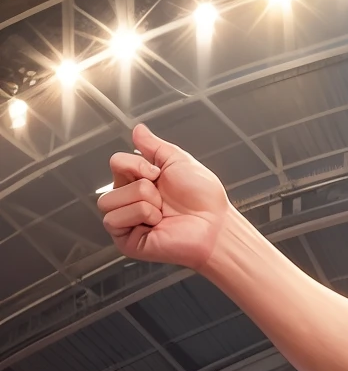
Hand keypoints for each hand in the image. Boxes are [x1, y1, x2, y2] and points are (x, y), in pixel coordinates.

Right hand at [99, 124, 236, 270]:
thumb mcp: (179, 161)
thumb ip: (154, 145)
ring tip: (162, 211)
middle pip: (111, 182)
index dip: (136, 165)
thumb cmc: (205, 199)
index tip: (158, 173)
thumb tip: (138, 129)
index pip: (117, 162)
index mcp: (142, 181)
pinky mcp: (127, 240)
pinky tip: (156, 222)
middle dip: (142, 187)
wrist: (216, 224)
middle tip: (163, 197)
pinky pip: (113, 220)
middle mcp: (134, 201)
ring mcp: (130, 222)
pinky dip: (138, 216)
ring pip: (108, 201)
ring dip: (141, 201)